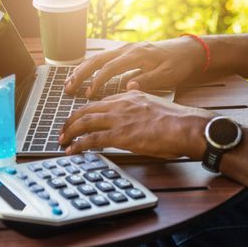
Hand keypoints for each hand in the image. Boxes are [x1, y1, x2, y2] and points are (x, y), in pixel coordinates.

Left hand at [59, 90, 214, 158]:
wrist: (185, 126)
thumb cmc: (177, 120)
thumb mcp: (156, 104)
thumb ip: (142, 105)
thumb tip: (137, 109)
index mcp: (131, 95)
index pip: (102, 101)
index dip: (87, 110)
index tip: (81, 118)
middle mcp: (121, 104)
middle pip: (87, 109)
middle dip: (71, 120)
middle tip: (64, 129)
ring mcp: (119, 119)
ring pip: (85, 122)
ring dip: (70, 132)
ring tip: (62, 140)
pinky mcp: (120, 135)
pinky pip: (92, 139)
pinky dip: (78, 145)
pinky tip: (72, 150)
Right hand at [64, 38, 204, 96]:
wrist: (188, 50)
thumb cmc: (178, 64)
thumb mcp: (167, 75)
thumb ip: (147, 80)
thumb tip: (127, 87)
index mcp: (136, 55)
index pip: (110, 67)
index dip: (97, 81)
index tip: (88, 94)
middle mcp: (128, 49)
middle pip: (98, 59)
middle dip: (81, 73)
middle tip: (68, 87)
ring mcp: (127, 49)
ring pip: (98, 57)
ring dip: (83, 69)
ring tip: (70, 82)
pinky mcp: (128, 52)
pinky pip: (105, 58)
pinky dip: (92, 66)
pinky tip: (85, 75)